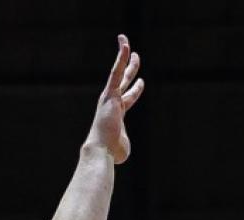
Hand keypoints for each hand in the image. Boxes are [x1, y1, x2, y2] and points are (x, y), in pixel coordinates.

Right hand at [85, 34, 144, 163]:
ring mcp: (111, 97)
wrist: (102, 149)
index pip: (129, 97)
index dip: (136, 89)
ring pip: (120, 72)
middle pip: (124, 81)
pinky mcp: (110, 94)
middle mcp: (113, 103)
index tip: (141, 82)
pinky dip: (121, 58)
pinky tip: (125, 45)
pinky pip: (116, 71)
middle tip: (136, 57)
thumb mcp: (123, 148)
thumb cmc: (112, 152)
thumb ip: (125, 144)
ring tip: (126, 42)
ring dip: (125, 57)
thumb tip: (122, 153)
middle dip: (131, 69)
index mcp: (118, 114)